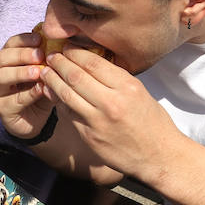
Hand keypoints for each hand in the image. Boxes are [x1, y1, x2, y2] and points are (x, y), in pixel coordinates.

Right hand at [0, 31, 55, 138]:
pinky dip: (30, 93)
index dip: (24, 39)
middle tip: (40, 55)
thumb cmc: (38, 90)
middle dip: (22, 54)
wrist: (35, 120)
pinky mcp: (2, 109)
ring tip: (38, 72)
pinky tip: (42, 89)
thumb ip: (47, 60)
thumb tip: (58, 43)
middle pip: (2, 58)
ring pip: (2, 77)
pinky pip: (15, 99)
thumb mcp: (44, 73)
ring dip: (21, 72)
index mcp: (5, 59)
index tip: (40, 38)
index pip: (10, 44)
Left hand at [38, 48, 182, 183]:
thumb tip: (91, 64)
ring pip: (66, 95)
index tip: (66, 48)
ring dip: (52, 81)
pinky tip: (53, 93)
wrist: (158, 157)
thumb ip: (116, 79)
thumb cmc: (153, 123)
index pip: (93, 63)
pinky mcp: (89, 136)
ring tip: (46, 72)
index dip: (74, 52)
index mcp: (127, 87)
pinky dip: (59, 101)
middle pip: (75, 76)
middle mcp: (111, 102)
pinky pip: (68, 114)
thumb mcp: (140, 93)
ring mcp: (98, 121)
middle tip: (51, 57)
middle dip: (59, 63)